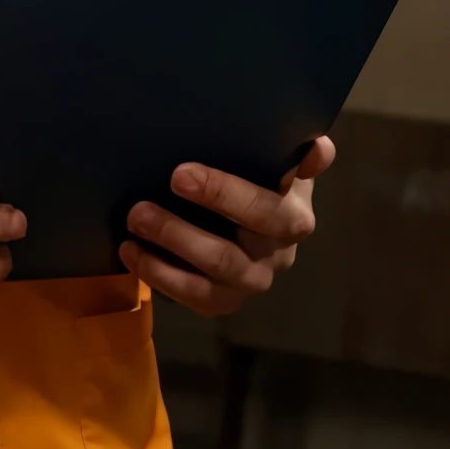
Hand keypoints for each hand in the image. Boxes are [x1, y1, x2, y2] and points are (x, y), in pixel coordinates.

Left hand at [117, 137, 335, 318]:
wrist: (235, 222)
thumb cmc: (253, 182)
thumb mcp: (275, 163)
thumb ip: (292, 154)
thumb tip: (319, 148)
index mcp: (294, 214)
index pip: (268, 207)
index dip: (228, 193)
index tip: (181, 173)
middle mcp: (279, 252)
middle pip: (244, 236)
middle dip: (199, 209)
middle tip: (163, 182)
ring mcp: (252, 281)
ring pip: (217, 267)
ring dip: (173, 240)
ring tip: (135, 217)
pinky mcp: (224, 301)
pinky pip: (194, 296)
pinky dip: (159, 273)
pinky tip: (130, 251)